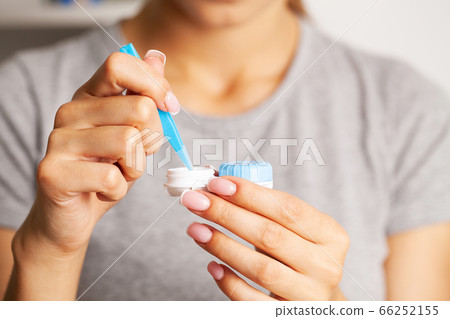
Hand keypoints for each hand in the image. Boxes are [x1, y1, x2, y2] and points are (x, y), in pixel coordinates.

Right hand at [14, 50, 176, 256]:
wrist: (73, 214)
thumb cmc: (108, 170)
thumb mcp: (135, 132)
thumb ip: (145, 96)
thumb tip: (157, 56)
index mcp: (90, 96)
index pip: (120, 64)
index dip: (155, 85)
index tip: (170, 107)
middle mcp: (70, 111)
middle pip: (139, 108)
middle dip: (153, 139)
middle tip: (136, 155)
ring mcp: (58, 141)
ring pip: (129, 143)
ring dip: (135, 168)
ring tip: (119, 174)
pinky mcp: (52, 172)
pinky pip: (113, 178)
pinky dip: (119, 191)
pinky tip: (104, 192)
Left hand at [181, 176, 349, 299]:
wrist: (316, 302)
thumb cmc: (298, 256)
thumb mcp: (296, 231)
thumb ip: (266, 210)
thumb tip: (220, 187)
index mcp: (331, 236)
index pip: (288, 208)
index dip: (250, 194)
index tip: (218, 184)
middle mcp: (325, 266)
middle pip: (271, 235)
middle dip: (228, 214)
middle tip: (196, 200)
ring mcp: (309, 295)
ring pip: (261, 268)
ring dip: (223, 245)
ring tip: (196, 228)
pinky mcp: (286, 316)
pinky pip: (252, 301)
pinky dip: (230, 282)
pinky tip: (212, 265)